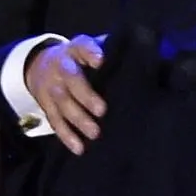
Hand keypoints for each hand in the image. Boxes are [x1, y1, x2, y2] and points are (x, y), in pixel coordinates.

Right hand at [23, 34, 108, 153]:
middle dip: (85, 95)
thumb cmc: (79, 59)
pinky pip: (54, 121)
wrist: (38, 65)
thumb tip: (157, 59)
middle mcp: (61, 66)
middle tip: (102, 111)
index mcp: (75, 50)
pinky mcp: (46, 105)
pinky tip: (79, 148)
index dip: (90, 52)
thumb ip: (114, 52)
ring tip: (94, 133)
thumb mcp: (90, 48)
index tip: (101, 61)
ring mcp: (51, 87)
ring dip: (78, 119)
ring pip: (62, 103)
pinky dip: (66, 135)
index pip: (82, 46)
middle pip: (70, 79)